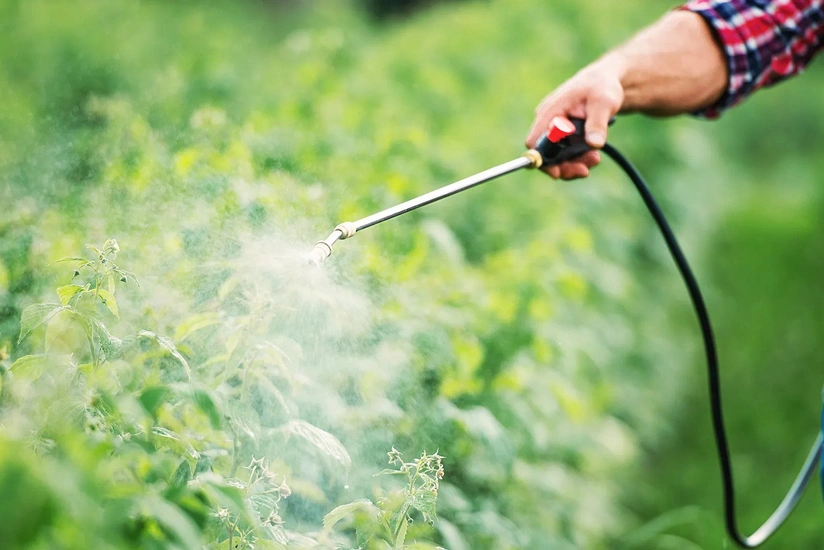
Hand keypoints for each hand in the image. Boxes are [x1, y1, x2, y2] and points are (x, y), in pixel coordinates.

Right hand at [526, 57, 624, 178]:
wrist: (605, 82)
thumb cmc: (602, 86)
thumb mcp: (604, 103)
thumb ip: (597, 123)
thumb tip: (594, 144)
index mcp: (551, 111)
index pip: (535, 141)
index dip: (542, 159)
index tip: (558, 172)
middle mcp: (549, 122)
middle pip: (545, 154)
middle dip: (563, 166)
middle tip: (584, 171)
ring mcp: (556, 129)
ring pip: (557, 156)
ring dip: (574, 163)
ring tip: (595, 159)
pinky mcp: (564, 135)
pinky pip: (566, 153)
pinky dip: (578, 159)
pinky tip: (594, 155)